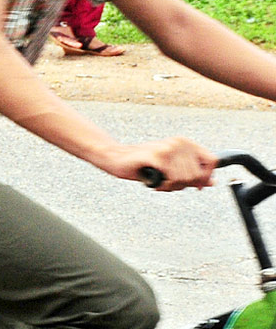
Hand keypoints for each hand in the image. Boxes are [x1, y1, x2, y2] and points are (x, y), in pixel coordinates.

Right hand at [100, 137, 216, 190]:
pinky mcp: (157, 156)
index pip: (212, 161)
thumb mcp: (171, 168)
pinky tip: (156, 182)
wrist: (116, 157)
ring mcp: (168, 148)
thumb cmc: (143, 163)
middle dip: (185, 185)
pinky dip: (164, 185)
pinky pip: (172, 178)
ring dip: (172, 186)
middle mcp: (179, 142)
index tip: (197, 185)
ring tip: (160, 182)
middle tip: (169, 183)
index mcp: (185, 142)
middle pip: (198, 174)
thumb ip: (191, 172)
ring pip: (186, 179)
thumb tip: (211, 182)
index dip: (206, 177)